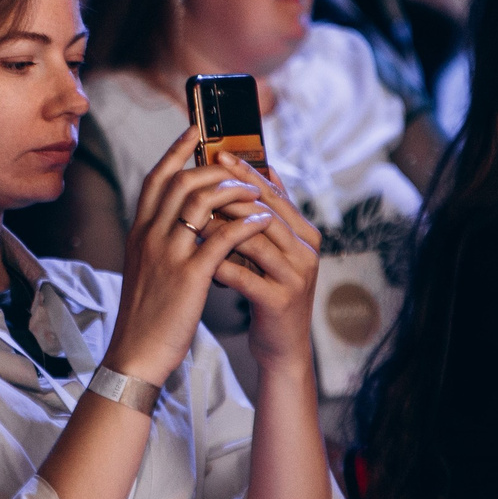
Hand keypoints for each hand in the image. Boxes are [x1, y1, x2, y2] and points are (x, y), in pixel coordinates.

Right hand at [101, 125, 281, 385]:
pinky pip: (221, 238)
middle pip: (181, 182)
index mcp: (138, 232)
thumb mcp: (145, 268)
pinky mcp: (189, 276)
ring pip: (201, 203)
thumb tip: (180, 219)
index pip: (155, 178)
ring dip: (233, 191)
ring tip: (256, 193)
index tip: (195, 130)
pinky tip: (261, 220)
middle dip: (214, 169)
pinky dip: (244, 223)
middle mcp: (149, 236)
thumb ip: (158, 240)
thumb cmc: (146, 314)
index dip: (176, 150)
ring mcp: (167, 254)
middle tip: (240, 170)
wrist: (135, 353)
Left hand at [204, 152, 321, 373]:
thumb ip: (264, 216)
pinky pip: (245, 276)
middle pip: (265, 211)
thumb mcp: (270, 252)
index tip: (219, 153)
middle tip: (199, 178)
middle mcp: (306, 251)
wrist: (282, 346)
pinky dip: (219, 263)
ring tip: (191, 214)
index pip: (274, 194)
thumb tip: (255, 170)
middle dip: (230, 193)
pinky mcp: (279, 301)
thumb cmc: (268, 292)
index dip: (246, 172)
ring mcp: (295, 276)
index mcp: (305, 234)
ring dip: (221, 226)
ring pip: (255, 240)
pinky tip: (196, 255)